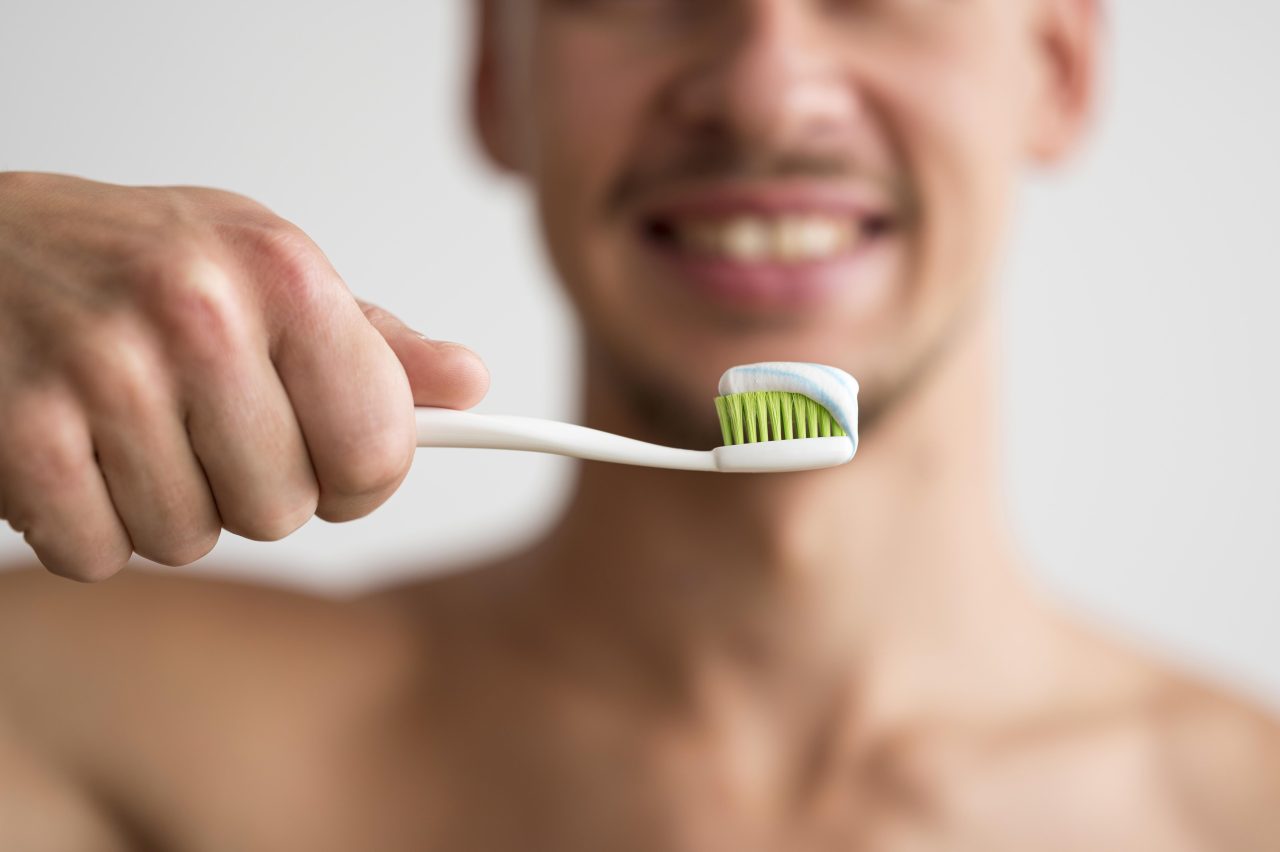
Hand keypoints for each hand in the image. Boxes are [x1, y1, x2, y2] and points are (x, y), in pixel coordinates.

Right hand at [0, 172, 487, 580]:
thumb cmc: (132, 263)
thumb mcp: (265, 270)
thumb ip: (371, 343)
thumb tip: (468, 383)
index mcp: (284, 274)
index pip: (379, 450)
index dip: (357, 479)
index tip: (328, 460)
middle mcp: (200, 313)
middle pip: (284, 511)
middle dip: (247, 490)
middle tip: (200, 428)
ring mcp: (104, 370)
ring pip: (190, 540)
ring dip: (162, 507)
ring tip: (126, 429)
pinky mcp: (21, 432)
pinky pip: (97, 555)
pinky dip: (84, 525)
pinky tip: (71, 452)